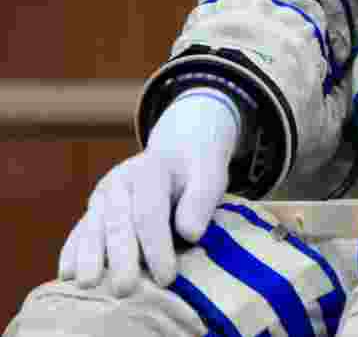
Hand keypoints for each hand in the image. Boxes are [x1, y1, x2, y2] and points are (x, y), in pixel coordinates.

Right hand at [58, 91, 240, 296]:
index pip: (150, 211)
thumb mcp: (210, 174)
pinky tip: (67, 273)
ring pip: (93, 226)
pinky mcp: (93, 210)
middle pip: (118, 221)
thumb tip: (189, 232)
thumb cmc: (195, 170)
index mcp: (151, 168)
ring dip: (90, 256)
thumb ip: (201, 198)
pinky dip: (72, 251)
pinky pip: (80, 230)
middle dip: (120, 256)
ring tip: (88, 283)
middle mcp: (121, 181)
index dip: (157, 246)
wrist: (177, 151)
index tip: (167, 277)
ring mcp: (103, 195)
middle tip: (124, 288)